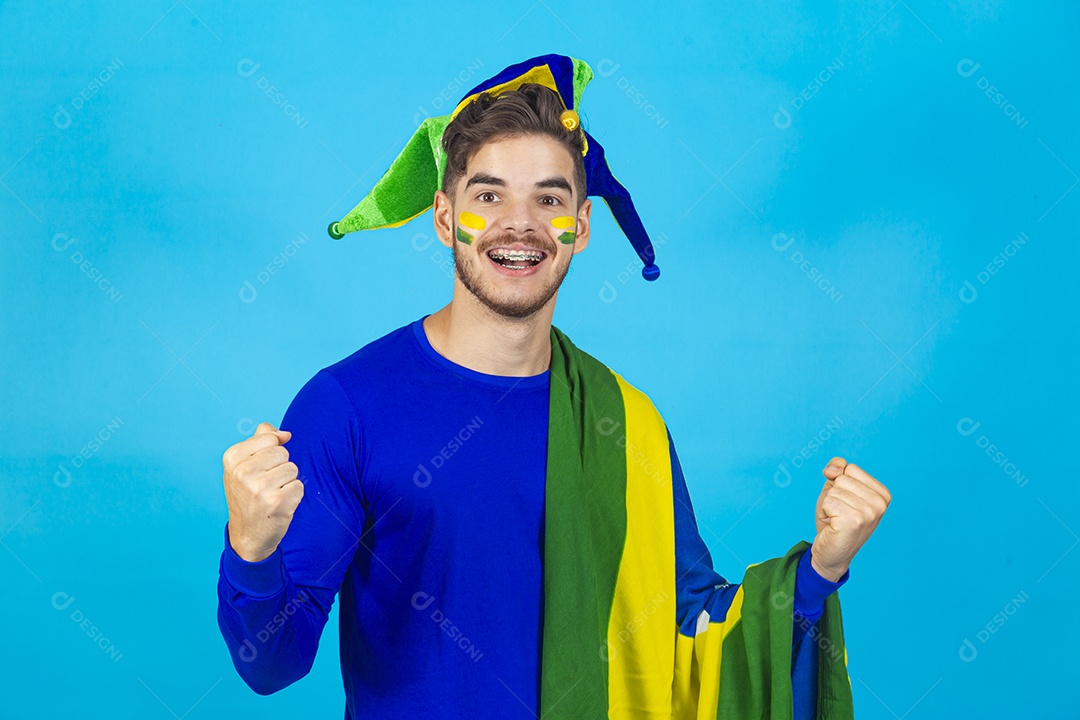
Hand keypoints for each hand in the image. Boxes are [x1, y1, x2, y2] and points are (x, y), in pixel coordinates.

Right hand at [222, 421, 302, 561]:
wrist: (247, 535)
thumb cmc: (248, 495)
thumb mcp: (243, 465)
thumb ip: (261, 440)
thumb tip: (285, 434)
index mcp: (232, 458)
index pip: (270, 438)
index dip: (271, 452)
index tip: (259, 469)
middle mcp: (243, 472)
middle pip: (282, 452)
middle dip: (280, 467)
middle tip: (266, 485)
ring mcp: (260, 488)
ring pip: (292, 468)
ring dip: (287, 482)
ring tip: (272, 495)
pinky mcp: (277, 502)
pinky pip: (299, 485)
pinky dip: (293, 495)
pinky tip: (279, 504)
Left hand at [810, 457, 890, 581]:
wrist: (832, 553)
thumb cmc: (834, 519)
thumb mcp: (836, 489)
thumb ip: (837, 469)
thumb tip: (832, 470)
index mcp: (882, 493)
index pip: (850, 468)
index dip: (838, 484)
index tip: (845, 503)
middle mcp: (880, 503)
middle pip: (842, 478)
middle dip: (832, 494)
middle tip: (838, 513)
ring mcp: (869, 512)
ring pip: (833, 490)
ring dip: (828, 505)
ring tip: (836, 519)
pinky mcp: (855, 521)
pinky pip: (828, 501)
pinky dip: (824, 512)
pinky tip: (833, 525)